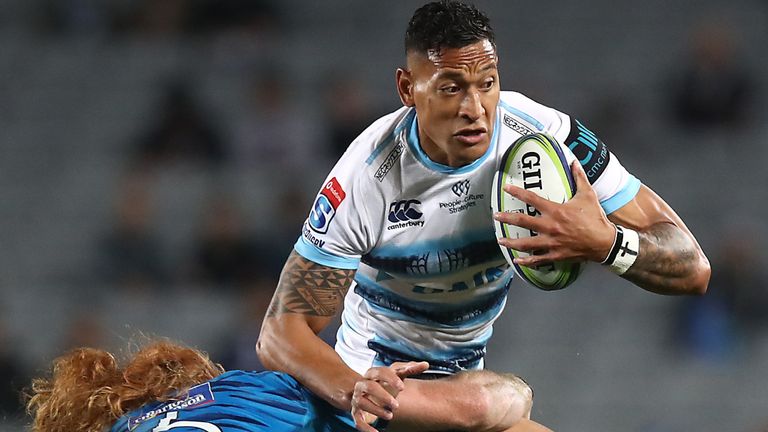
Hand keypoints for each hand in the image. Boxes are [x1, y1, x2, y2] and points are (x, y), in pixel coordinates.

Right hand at [351, 361, 429, 431]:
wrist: (367, 393)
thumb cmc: (385, 382)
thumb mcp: (397, 375)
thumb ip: (410, 369)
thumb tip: (426, 364)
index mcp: (372, 373)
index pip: (380, 372)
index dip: (390, 379)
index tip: (402, 387)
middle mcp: (362, 385)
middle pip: (370, 387)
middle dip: (383, 396)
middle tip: (396, 405)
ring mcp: (358, 398)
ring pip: (362, 403)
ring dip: (377, 410)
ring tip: (390, 416)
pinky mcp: (356, 412)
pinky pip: (358, 421)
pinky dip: (366, 428)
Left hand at [493, 161, 615, 266]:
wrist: (605, 242)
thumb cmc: (596, 219)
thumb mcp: (588, 195)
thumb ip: (579, 177)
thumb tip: (575, 161)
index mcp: (556, 211)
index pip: (532, 198)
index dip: (517, 192)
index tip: (506, 188)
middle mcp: (550, 226)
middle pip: (523, 221)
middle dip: (507, 218)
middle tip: (496, 216)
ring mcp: (552, 242)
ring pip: (526, 243)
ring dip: (511, 242)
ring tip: (500, 240)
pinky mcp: (555, 255)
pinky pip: (537, 259)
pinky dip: (526, 261)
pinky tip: (517, 261)